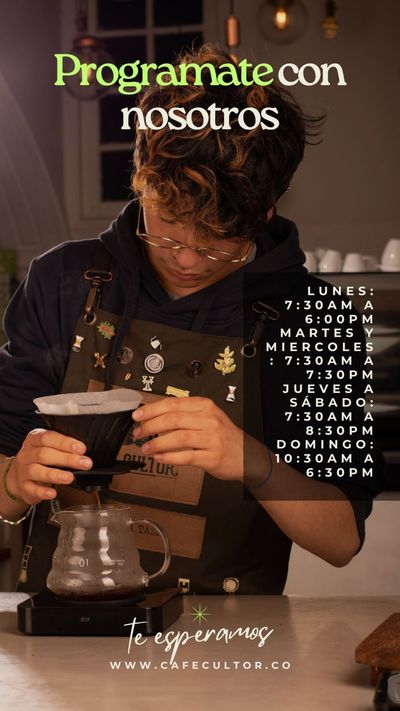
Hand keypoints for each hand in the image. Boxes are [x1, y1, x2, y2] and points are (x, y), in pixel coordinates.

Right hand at [7, 429, 92, 504]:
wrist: (19, 475)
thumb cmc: (39, 458)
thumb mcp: (49, 447)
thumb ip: (63, 447)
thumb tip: (83, 452)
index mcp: (34, 439)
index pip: (48, 437)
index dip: (65, 443)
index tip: (81, 448)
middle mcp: (27, 454)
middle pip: (44, 454)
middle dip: (67, 459)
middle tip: (84, 463)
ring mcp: (23, 470)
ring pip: (37, 471)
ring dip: (55, 474)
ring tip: (70, 477)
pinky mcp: (23, 486)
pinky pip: (32, 489)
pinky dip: (43, 492)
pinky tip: (53, 493)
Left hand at [132, 396, 265, 480]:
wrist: (247, 455)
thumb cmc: (222, 436)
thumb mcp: (207, 417)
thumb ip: (184, 414)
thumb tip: (153, 414)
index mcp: (205, 406)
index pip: (173, 404)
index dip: (152, 409)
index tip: (137, 416)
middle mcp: (209, 420)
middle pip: (173, 419)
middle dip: (151, 426)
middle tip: (138, 433)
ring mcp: (212, 438)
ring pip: (178, 437)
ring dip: (157, 443)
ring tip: (146, 447)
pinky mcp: (212, 457)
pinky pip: (186, 456)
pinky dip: (169, 457)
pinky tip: (159, 457)